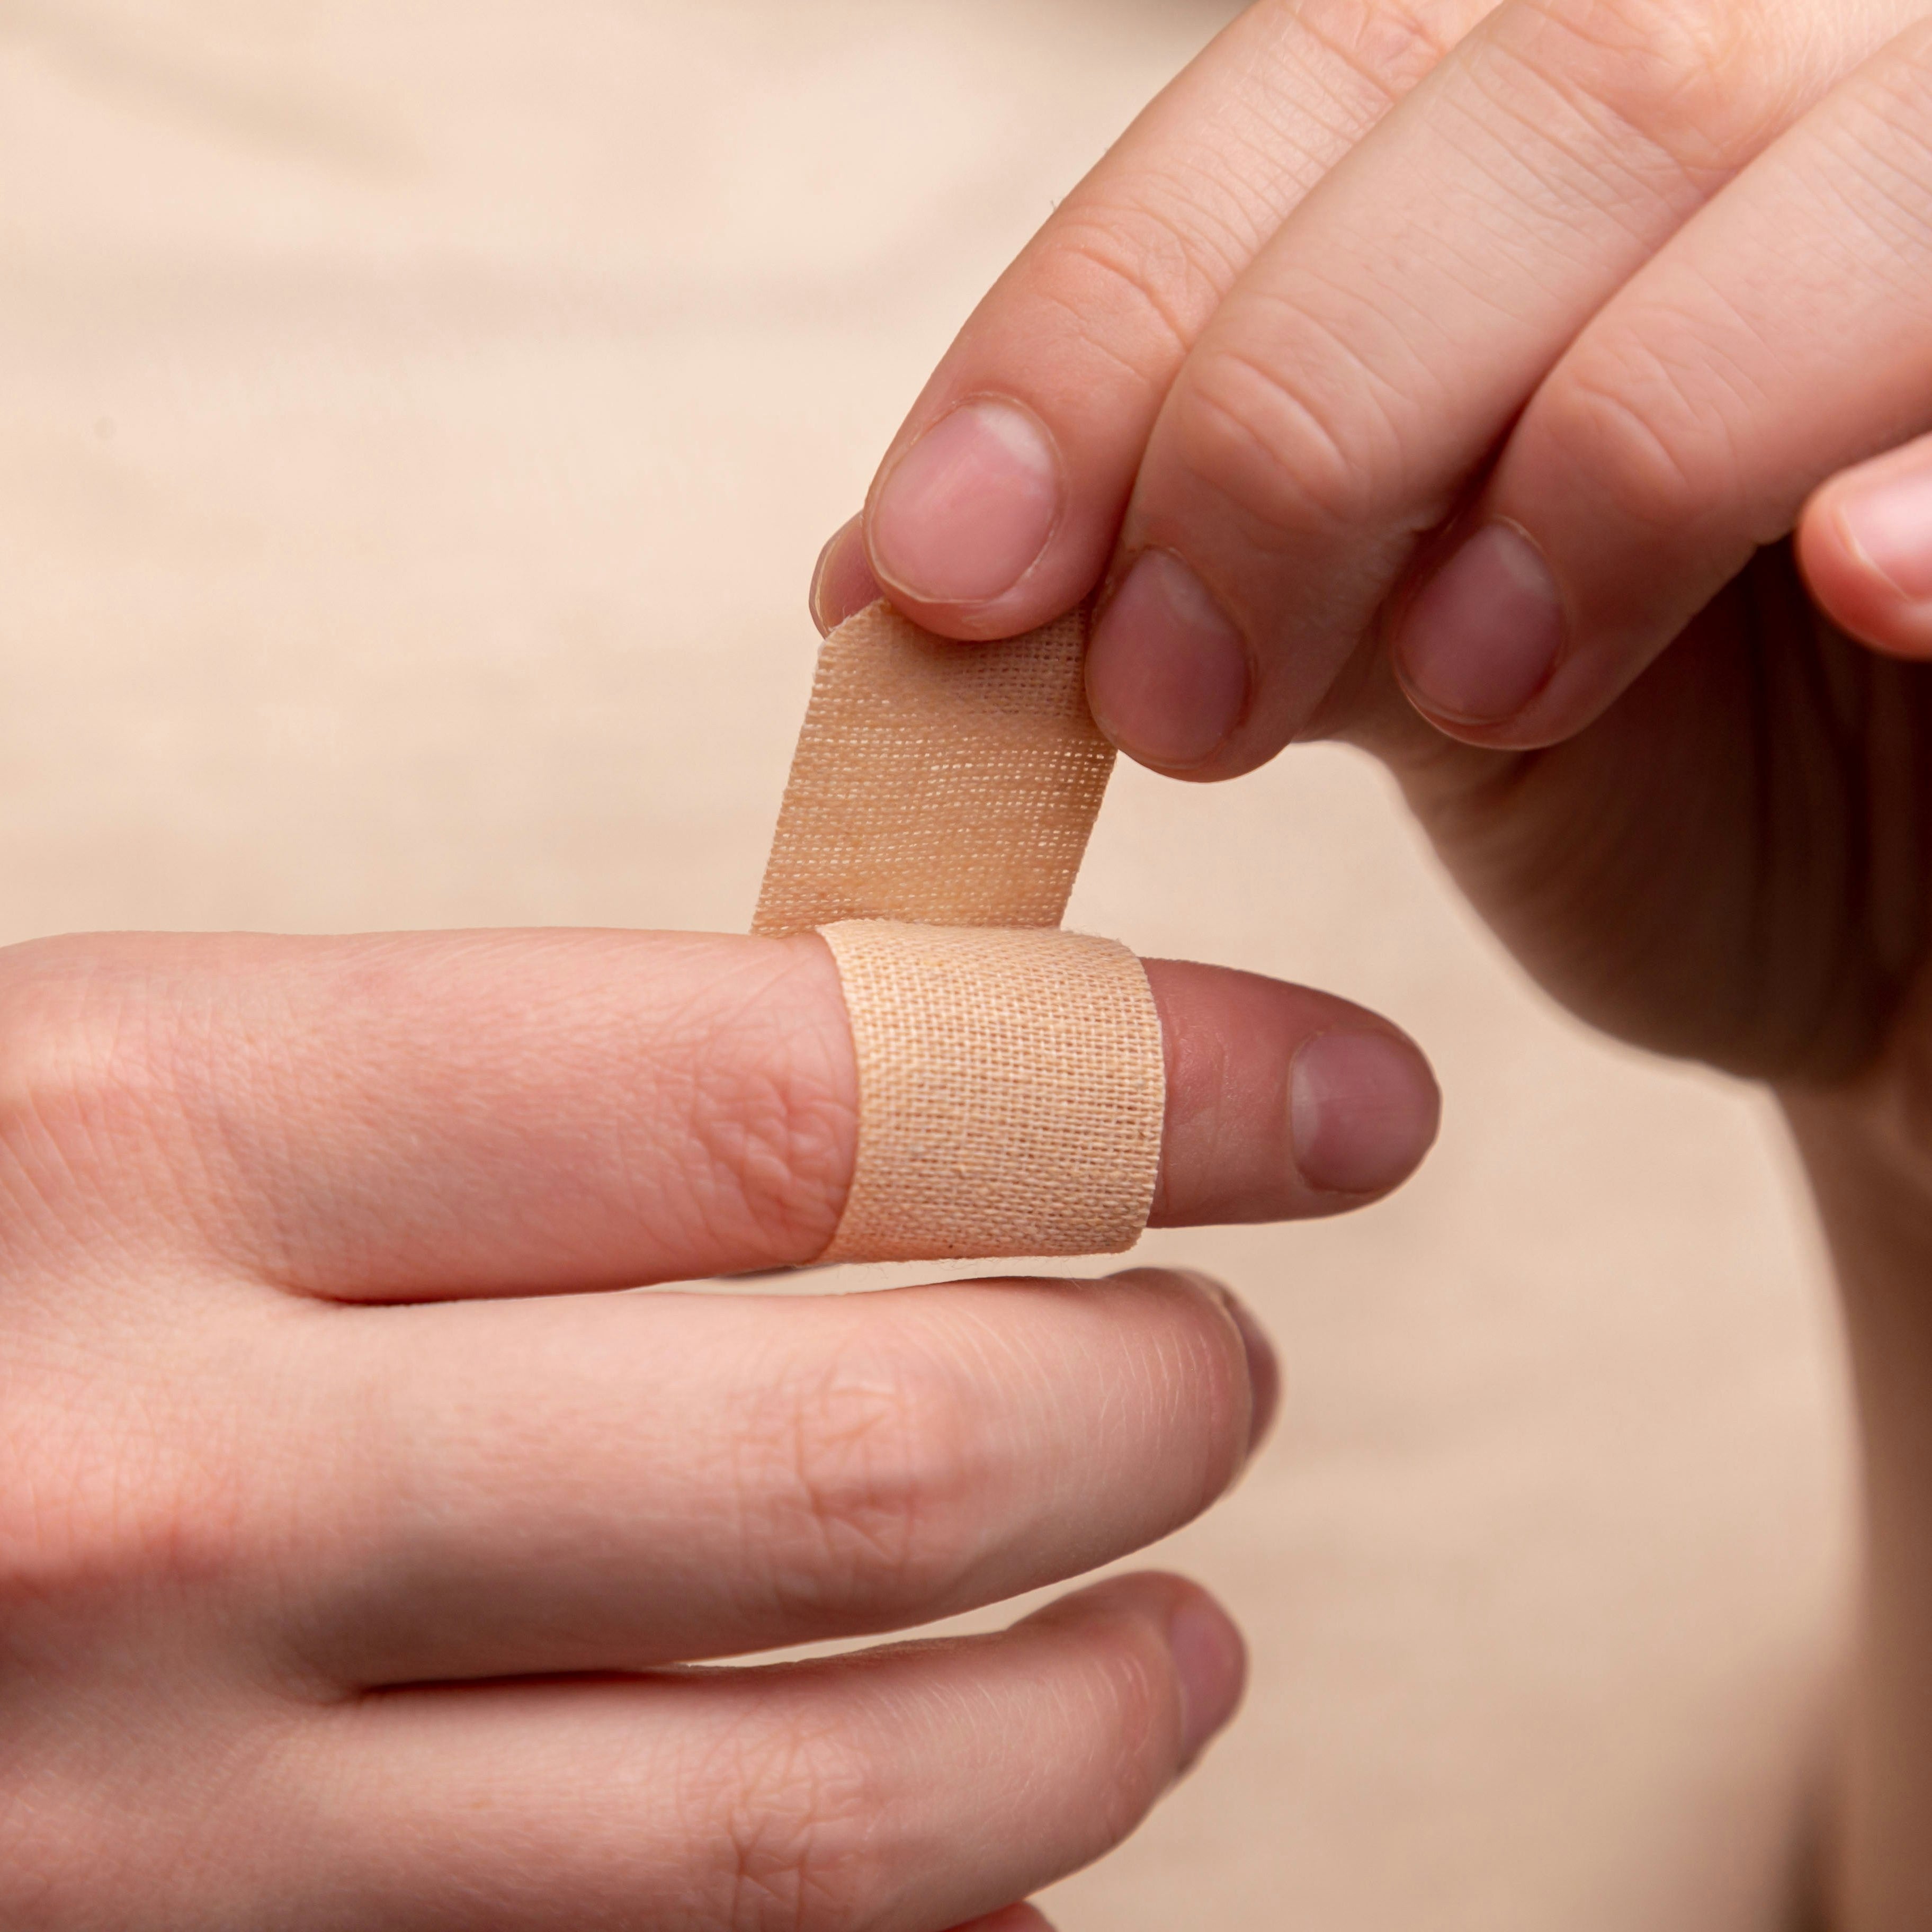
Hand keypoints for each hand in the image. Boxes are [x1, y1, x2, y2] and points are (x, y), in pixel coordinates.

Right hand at [0, 926, 1435, 1929]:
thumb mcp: (136, 1098)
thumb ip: (489, 1122)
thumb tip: (870, 1139)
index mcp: (141, 1126)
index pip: (815, 1083)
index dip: (1145, 1076)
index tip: (1338, 1090)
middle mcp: (163, 1482)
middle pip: (873, 1447)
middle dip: (1155, 1399)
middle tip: (1229, 1361)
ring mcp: (176, 1830)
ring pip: (830, 1801)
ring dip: (1096, 1702)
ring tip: (1186, 1623)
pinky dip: (914, 1913)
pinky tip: (980, 1831)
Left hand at [812, 3, 1931, 1921]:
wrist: (1891, 905)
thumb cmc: (1645, 779)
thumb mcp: (1385, 669)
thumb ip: (1186, 577)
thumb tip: (876, 587)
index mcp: (1562, 128)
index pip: (1305, 95)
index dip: (1097, 328)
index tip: (934, 576)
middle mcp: (1774, 97)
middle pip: (1540, 103)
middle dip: (1299, 419)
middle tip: (1174, 703)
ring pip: (1793, 202)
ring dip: (1594, 454)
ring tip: (1479, 695)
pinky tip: (1861, 580)